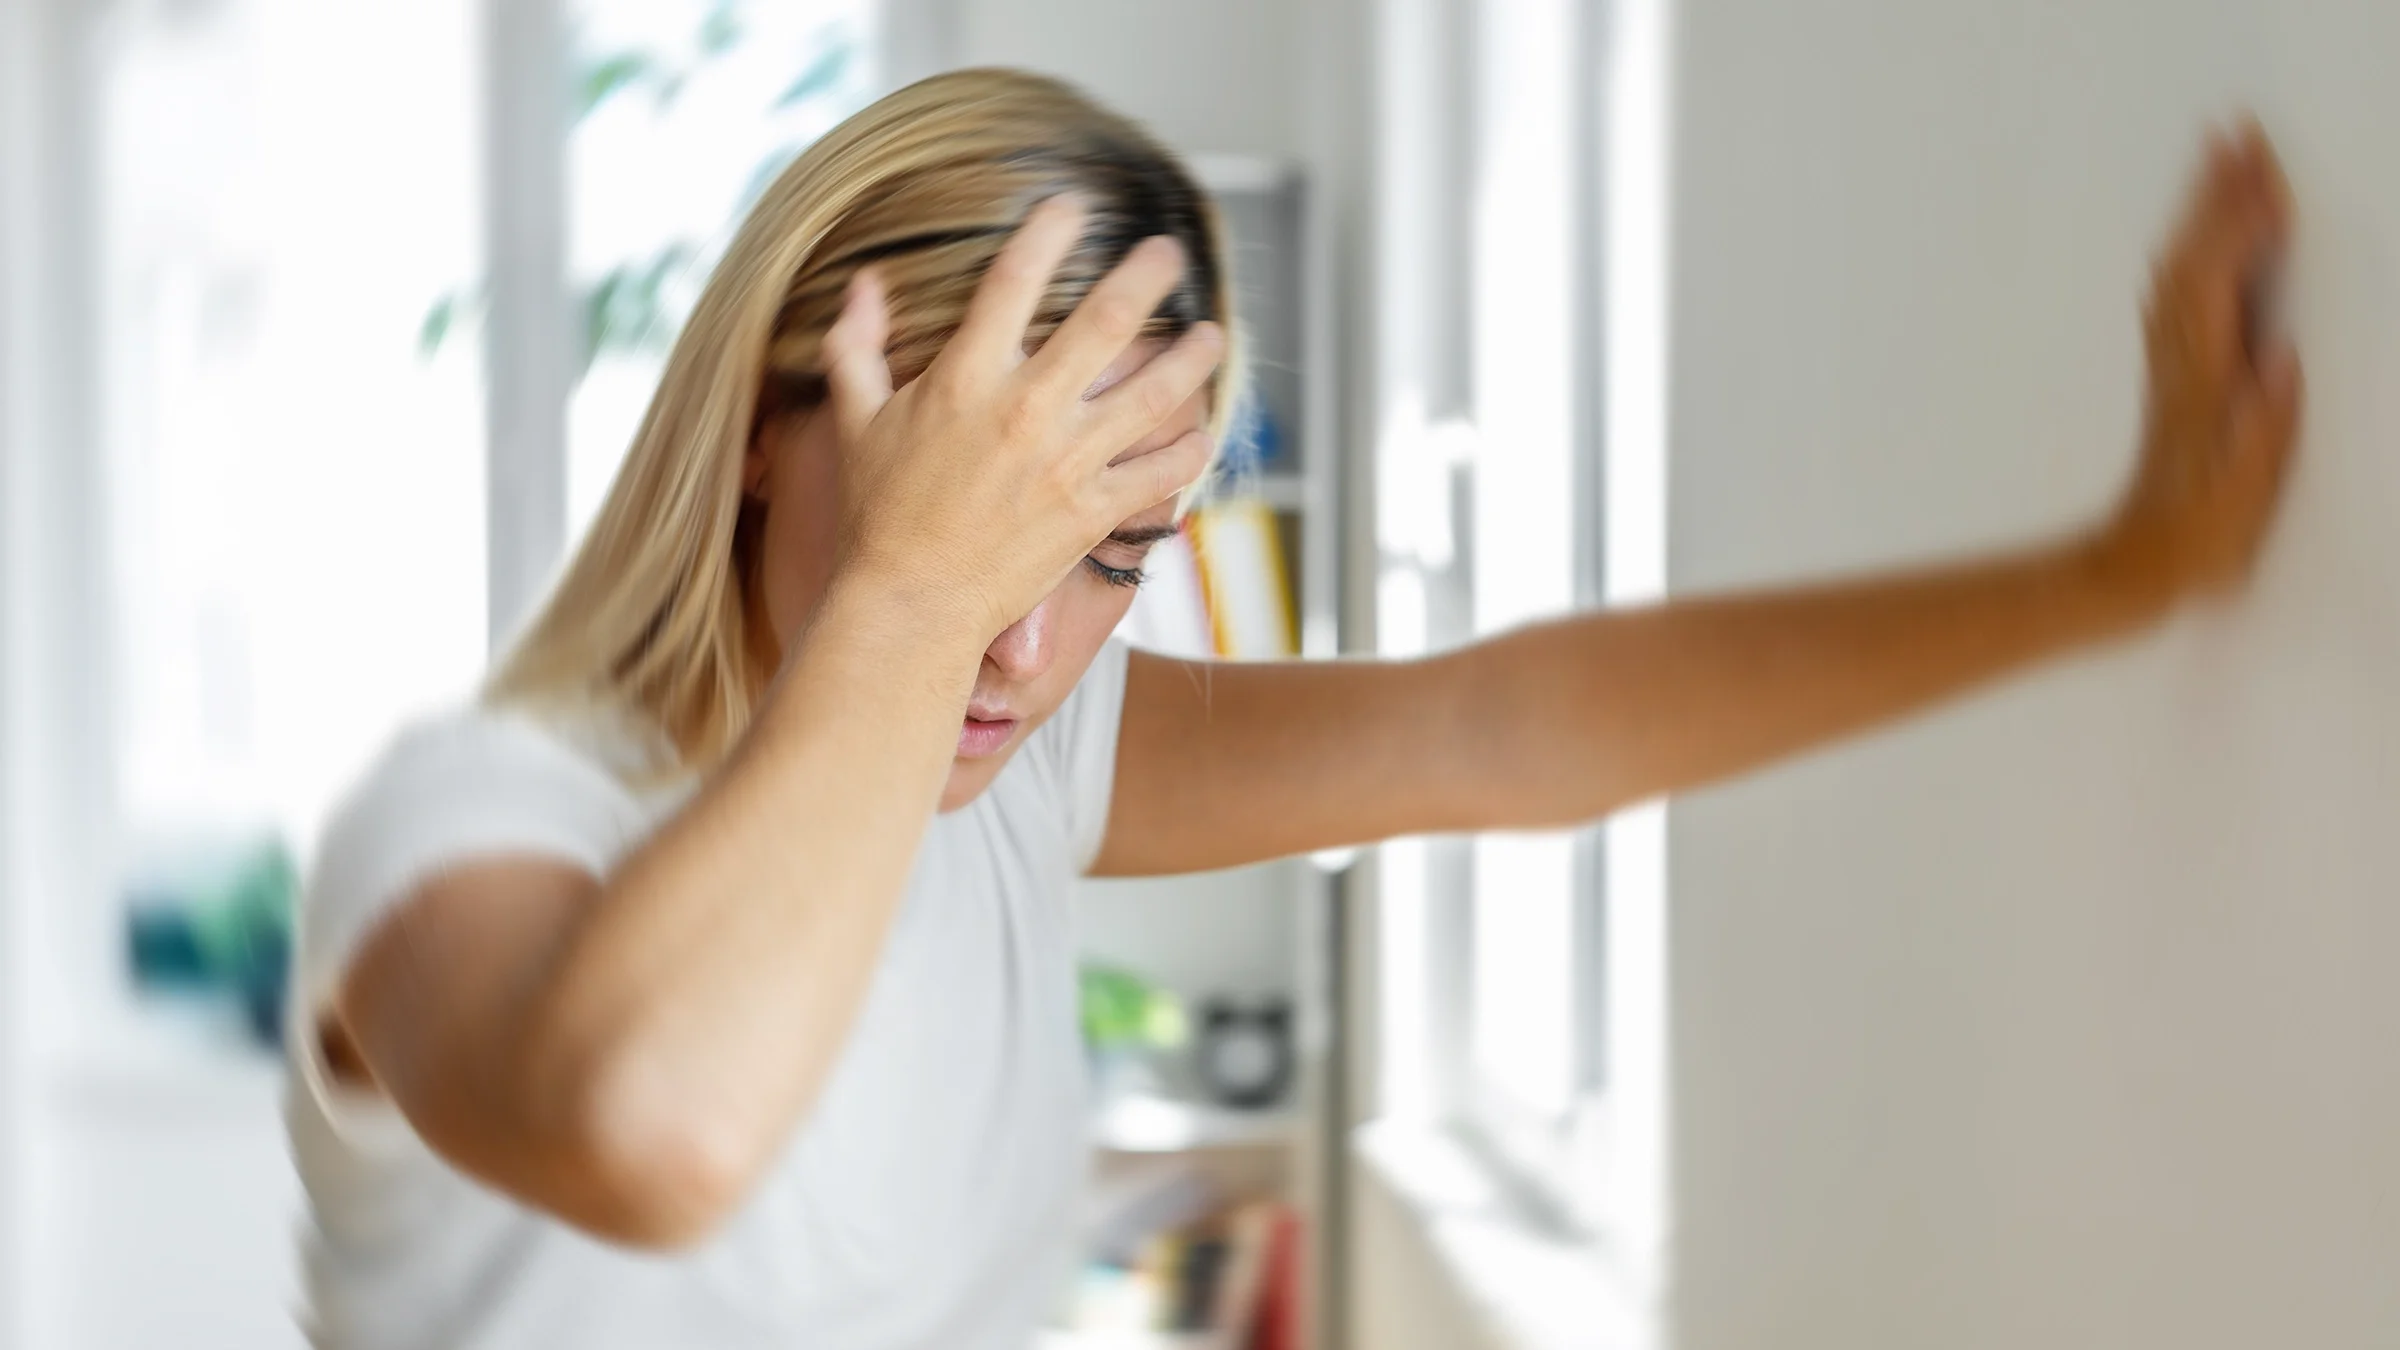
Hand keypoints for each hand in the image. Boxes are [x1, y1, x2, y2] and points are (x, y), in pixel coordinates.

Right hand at [818, 197, 1224, 642]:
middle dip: (1146, 275)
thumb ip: (857, 345)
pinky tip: (1205, 430)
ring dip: (1191, 358)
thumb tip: (863, 283)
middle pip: (1105, 320)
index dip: (1048, 232)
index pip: (1014, 280)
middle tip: (1170, 252)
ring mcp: (1066, 462)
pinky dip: (1190, 449)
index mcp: (965, 378)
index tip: (1074, 206)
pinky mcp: (1092, 513)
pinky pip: (1160, 472)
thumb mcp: (856, 419)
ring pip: (1153, 393)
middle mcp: (1025, 410)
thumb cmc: (878, 513)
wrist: (911, 605)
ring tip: (1213, 335)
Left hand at [2096, 119, 2302, 605]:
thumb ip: (2264, 427)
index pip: (2220, 284)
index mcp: (2203, 383)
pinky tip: (2198, 238)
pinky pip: (2177, 297)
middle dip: (2216, 193)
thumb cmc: (2197, 539)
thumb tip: (2280, 360)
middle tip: (2233, 131)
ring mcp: (2172, 370)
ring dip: (2200, 212)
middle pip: (2193, 260)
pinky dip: (2193, 251)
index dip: (2241, 228)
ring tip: (2219, 158)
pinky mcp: (2173, 381)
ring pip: (2179, 271)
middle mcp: (2179, 365)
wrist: (2134, 569)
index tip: (2266, 178)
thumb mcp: (2244, 493)